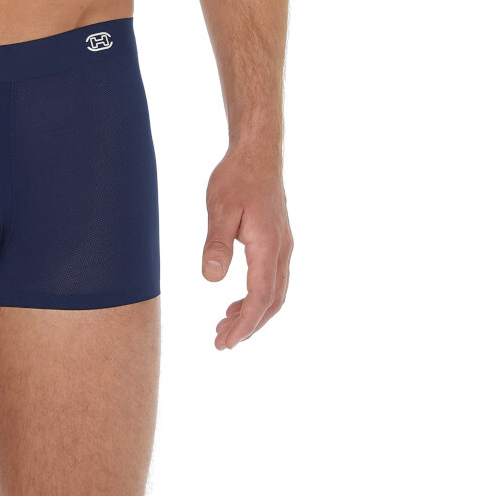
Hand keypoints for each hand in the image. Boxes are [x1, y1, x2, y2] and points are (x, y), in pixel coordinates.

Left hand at [202, 146, 291, 349]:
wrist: (258, 152)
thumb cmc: (237, 177)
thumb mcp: (220, 208)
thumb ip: (216, 243)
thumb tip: (212, 278)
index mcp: (269, 246)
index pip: (260, 297)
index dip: (244, 324)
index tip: (225, 342)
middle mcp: (282, 250)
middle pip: (272, 301)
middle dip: (248, 326)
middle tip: (221, 343)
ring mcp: (282, 246)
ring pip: (274, 292)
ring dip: (252, 314)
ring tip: (223, 327)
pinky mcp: (277, 242)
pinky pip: (271, 279)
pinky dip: (256, 298)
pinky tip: (235, 304)